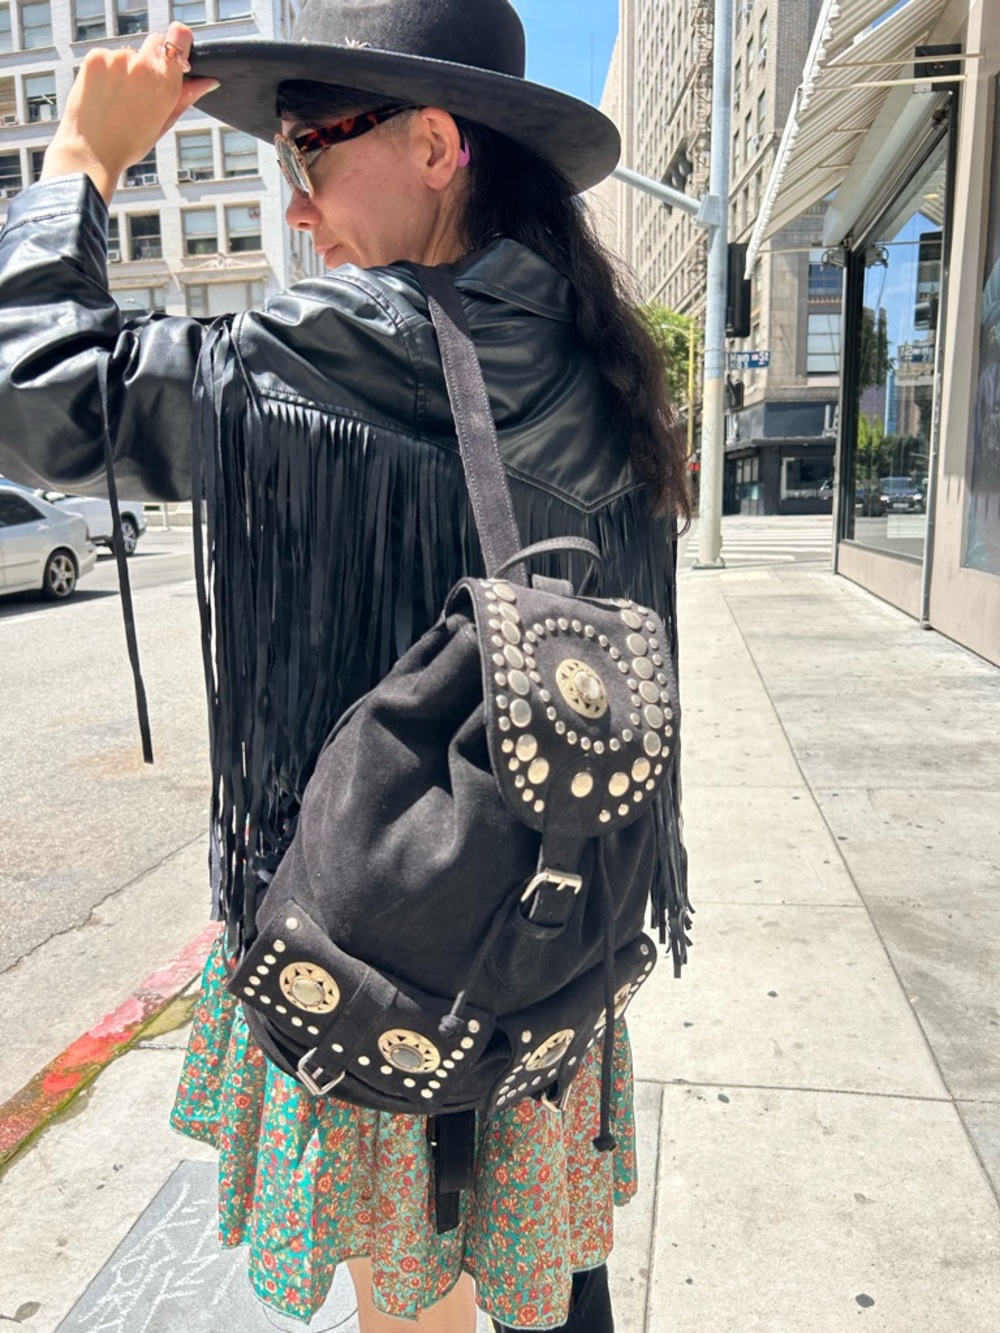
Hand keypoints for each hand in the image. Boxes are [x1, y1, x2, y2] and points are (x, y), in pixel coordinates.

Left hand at [41, 22, 219, 203]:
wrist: (91, 152)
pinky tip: (104, 93)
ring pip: (130, 53)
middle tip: (143, 89)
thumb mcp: (165, 122)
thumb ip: (186, 97)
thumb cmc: (130, 142)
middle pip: (155, 41)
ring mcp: (117, 60)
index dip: (179, 41)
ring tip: (119, 98)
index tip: (176, 52)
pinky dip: (107, 70)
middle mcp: (143, 66)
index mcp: (166, 83)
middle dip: (153, 58)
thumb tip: (209, 81)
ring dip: (127, 68)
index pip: (179, 36)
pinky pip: (108, 56)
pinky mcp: (95, 58)